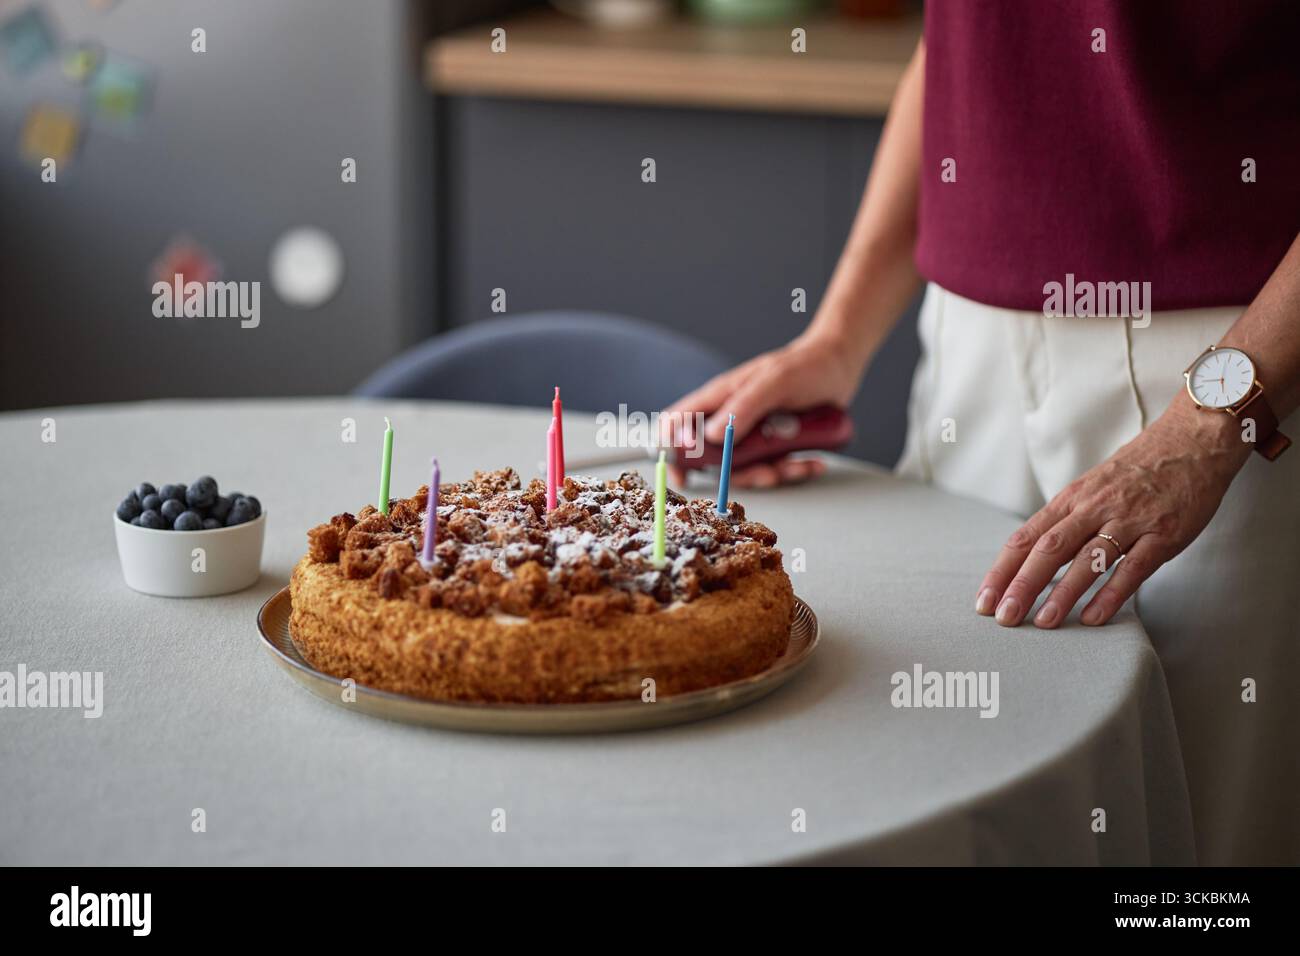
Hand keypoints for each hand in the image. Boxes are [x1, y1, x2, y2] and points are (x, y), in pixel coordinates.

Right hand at [662, 332, 863, 486]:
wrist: (840, 366)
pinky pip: (774, 467)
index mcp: (720, 398)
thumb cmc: (803, 365)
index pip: (679, 422)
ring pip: (746, 468)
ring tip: (795, 464)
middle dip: (736, 474)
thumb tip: (712, 435)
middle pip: (713, 458)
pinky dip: (793, 470)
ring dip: (770, 474)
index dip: (672, 450)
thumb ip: (743, 406)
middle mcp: (732, 418)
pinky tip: (813, 462)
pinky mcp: (775, 443)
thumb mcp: (773, 383)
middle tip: (764, 472)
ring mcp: (753, 433)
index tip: (682, 474)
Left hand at [975, 399, 1250, 627]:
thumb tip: (1033, 557)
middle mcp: (1093, 508)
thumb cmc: (1137, 470)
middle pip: (1048, 549)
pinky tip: (1094, 617)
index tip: (983, 599)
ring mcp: (1129, 521)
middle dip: (1022, 585)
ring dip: (1063, 593)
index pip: (1025, 537)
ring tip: (1043, 623)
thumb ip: (1066, 520)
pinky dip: (1112, 593)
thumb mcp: (1091, 488)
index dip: (1002, 570)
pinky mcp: (1163, 534)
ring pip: (1087, 559)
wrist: (1192, 441)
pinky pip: (1134, 567)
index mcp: (1071, 499)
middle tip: (1003, 617)